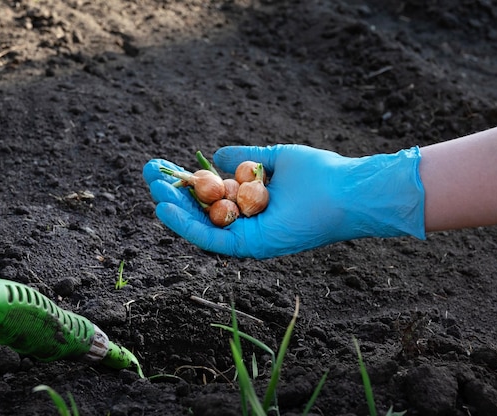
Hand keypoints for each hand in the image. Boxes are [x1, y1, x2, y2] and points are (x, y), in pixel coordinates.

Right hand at [143, 145, 424, 258]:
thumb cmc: (318, 174)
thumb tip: (216, 156)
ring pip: (201, 227)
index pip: (209, 196)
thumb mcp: (273, 158)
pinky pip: (212, 239)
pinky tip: (166, 208)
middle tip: (150, 174)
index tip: (163, 165)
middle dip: (173, 194)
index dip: (184, 182)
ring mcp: (247, 237)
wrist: (346, 189)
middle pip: (200, 212)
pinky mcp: (250, 246)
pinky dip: (187, 226)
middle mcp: (246, 223)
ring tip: (153, 189)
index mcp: (251, 205)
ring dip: (174, 210)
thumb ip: (245, 159)